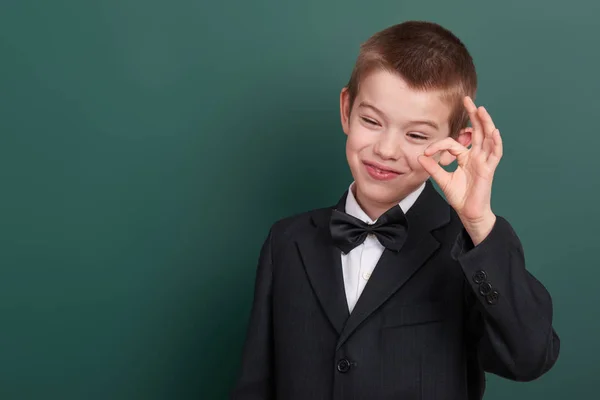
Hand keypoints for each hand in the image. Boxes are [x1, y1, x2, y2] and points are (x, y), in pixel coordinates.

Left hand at [417, 96, 502, 244]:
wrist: (469, 213)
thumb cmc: (459, 197)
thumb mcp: (442, 180)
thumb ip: (433, 167)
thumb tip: (420, 156)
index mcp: (466, 157)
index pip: (453, 143)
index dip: (439, 145)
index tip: (426, 152)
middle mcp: (477, 156)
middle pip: (477, 131)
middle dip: (473, 115)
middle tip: (467, 99)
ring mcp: (484, 162)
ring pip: (487, 138)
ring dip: (485, 123)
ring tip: (481, 109)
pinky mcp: (489, 170)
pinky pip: (495, 154)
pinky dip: (496, 142)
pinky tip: (494, 131)